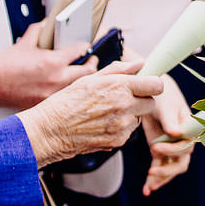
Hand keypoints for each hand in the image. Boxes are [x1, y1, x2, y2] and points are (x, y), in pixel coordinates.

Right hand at [0, 23, 94, 108]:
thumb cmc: (4, 65)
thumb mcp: (23, 44)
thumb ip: (38, 31)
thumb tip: (46, 24)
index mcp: (53, 62)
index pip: (81, 50)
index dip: (87, 45)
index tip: (89, 44)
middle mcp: (57, 79)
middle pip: (88, 71)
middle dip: (92, 64)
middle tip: (92, 59)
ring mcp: (53, 94)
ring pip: (79, 86)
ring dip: (83, 78)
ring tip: (81, 72)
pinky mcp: (46, 104)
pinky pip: (65, 97)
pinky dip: (68, 90)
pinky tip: (66, 86)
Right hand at [17, 60, 163, 165]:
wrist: (48, 131)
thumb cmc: (65, 104)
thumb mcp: (89, 79)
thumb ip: (119, 70)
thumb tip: (139, 64)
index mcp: (119, 86)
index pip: (156, 85)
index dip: (152, 85)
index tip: (146, 85)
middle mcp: (124, 106)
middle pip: (151, 103)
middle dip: (141, 100)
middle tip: (124, 99)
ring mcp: (122, 125)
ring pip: (139, 118)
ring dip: (130, 115)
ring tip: (106, 112)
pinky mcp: (118, 141)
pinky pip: (128, 132)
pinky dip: (120, 128)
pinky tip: (102, 124)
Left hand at [140, 76, 195, 194]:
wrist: (151, 90)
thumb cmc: (162, 94)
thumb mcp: (166, 105)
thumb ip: (171, 120)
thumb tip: (175, 134)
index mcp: (190, 129)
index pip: (187, 147)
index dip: (173, 150)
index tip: (156, 146)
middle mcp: (183, 139)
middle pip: (181, 162)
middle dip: (168, 170)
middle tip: (152, 171)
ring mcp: (171, 145)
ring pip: (170, 168)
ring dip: (161, 178)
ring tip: (148, 187)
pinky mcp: (159, 148)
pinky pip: (159, 165)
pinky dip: (154, 178)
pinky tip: (146, 189)